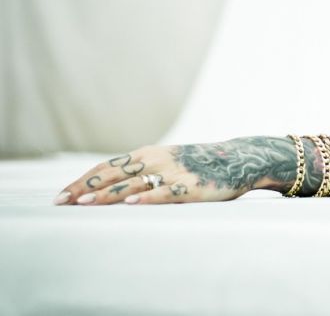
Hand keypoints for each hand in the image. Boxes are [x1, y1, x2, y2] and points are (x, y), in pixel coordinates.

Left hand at [53, 139, 277, 205]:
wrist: (240, 159)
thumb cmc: (200, 165)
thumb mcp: (168, 163)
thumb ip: (144, 172)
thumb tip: (111, 188)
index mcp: (148, 154)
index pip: (107, 166)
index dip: (83, 179)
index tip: (61, 195)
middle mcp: (157, 160)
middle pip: (113, 174)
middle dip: (85, 187)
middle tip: (60, 201)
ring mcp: (173, 172)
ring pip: (134, 184)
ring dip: (108, 193)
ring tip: (85, 202)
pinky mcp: (191, 186)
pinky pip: (165, 193)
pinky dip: (146, 197)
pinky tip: (131, 203)